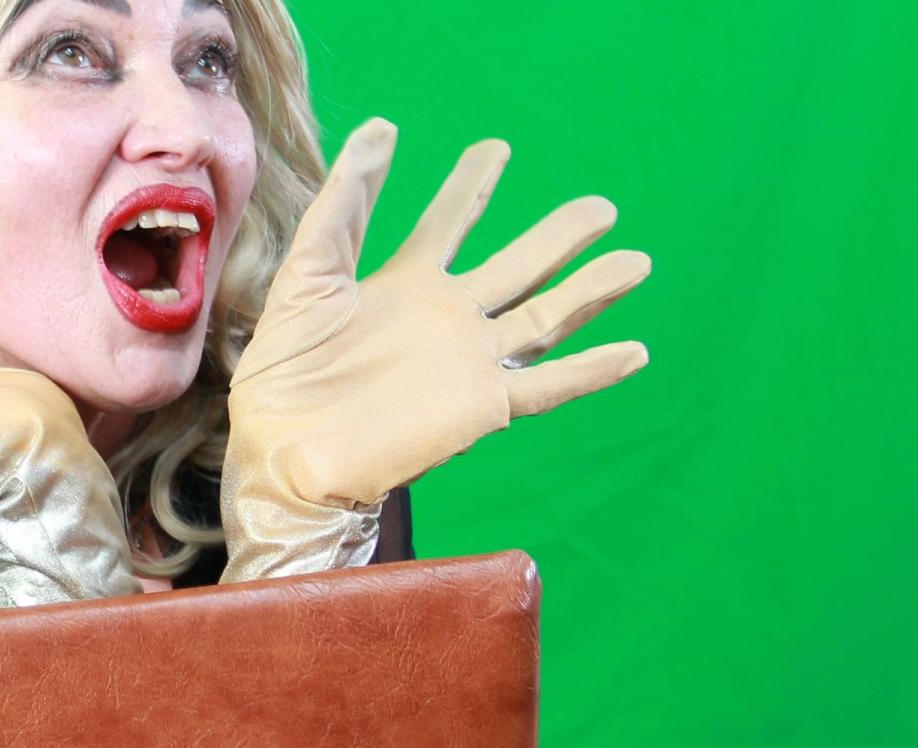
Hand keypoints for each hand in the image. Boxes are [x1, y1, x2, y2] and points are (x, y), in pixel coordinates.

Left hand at [229, 117, 649, 512]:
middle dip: (559, 237)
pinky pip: (547, 385)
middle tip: (602, 207)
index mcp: (404, 285)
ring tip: (635, 262)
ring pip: (545, 318)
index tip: (496, 149)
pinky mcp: (481, 406)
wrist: (283, 449)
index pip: (449, 224)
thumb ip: (347, 204)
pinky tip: (634, 351)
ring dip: (590, 291)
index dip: (471, 186)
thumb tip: (382, 127)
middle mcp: (445, 319)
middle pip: (518, 267)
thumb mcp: (310, 272)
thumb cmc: (285, 373)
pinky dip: (592, 370)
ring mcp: (468, 362)